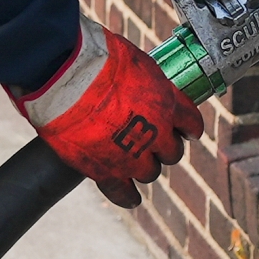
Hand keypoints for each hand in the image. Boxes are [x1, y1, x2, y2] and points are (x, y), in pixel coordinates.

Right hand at [15, 20, 204, 207]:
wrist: (67, 76)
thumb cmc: (98, 60)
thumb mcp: (136, 62)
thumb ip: (147, 82)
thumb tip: (142, 84)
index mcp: (168, 104)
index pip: (191, 124)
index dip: (187, 128)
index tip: (184, 130)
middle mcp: (156, 133)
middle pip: (172, 153)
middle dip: (164, 148)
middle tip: (152, 142)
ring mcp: (132, 155)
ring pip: (150, 172)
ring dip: (144, 166)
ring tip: (132, 158)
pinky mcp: (105, 170)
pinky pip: (122, 192)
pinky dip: (127, 196)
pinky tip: (131, 198)